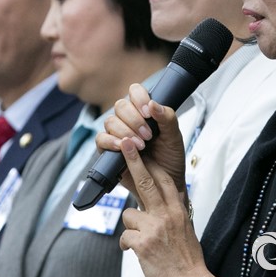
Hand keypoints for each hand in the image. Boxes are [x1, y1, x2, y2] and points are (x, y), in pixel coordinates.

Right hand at [96, 83, 186, 197]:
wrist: (166, 184)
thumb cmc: (170, 159)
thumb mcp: (175, 137)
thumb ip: (168, 118)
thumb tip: (154, 104)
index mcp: (144, 111)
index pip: (135, 91)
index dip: (139, 98)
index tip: (149, 112)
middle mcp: (129, 120)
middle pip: (120, 106)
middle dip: (134, 120)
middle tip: (148, 135)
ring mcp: (117, 134)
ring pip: (110, 121)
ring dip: (126, 132)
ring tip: (141, 146)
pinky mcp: (108, 150)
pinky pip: (101, 139)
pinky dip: (112, 142)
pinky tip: (123, 147)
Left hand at [118, 138, 220, 276]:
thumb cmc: (187, 259)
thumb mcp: (186, 229)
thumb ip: (176, 210)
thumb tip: (173, 193)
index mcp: (178, 211)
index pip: (164, 180)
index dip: (152, 164)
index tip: (143, 151)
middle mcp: (167, 215)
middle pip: (146, 181)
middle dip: (133, 160)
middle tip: (125, 144)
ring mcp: (154, 228)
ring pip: (129, 213)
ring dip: (132, 227)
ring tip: (142, 241)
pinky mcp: (143, 243)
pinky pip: (125, 236)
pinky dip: (128, 245)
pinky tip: (137, 251)